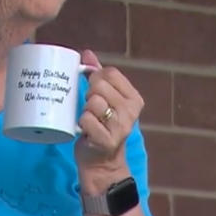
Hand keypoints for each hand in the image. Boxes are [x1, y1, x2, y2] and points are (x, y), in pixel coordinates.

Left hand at [74, 50, 144, 172]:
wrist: (102, 162)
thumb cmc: (102, 127)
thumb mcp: (105, 100)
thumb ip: (98, 75)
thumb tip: (87, 53)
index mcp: (134, 99)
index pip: (111, 73)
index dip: (96, 77)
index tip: (93, 88)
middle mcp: (131, 111)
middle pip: (99, 85)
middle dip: (89, 94)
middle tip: (90, 107)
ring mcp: (120, 126)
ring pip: (92, 102)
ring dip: (84, 110)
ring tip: (89, 119)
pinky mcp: (107, 140)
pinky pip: (86, 119)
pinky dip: (81, 124)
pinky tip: (85, 131)